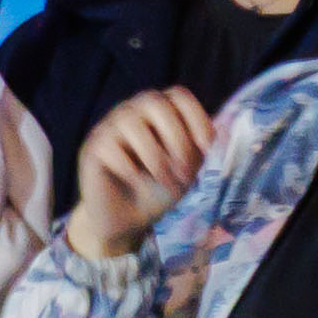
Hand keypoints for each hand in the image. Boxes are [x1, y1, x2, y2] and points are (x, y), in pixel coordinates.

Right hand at [72, 83, 217, 256]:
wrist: (128, 222)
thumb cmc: (158, 190)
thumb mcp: (188, 169)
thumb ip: (201, 147)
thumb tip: (224, 128)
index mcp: (159, 113)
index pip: (178, 96)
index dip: (196, 117)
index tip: (207, 148)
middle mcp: (133, 112)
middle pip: (154, 102)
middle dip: (176, 137)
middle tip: (184, 171)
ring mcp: (110, 127)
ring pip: (131, 122)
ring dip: (156, 156)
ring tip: (165, 180)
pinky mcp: (93, 147)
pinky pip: (111, 147)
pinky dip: (131, 168)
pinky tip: (136, 182)